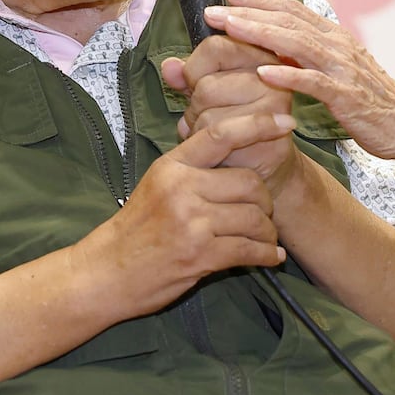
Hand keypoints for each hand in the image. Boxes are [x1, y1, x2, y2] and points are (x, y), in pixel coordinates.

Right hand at [78, 110, 293, 320]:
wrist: (106, 272)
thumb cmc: (136, 229)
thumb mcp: (157, 184)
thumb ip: (193, 169)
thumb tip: (237, 155)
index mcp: (172, 166)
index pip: (221, 135)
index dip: (258, 125)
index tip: (287, 122)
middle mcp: (182, 189)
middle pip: (250, 182)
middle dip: (266, 202)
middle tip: (264, 216)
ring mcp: (191, 222)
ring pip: (254, 218)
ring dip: (268, 233)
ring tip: (266, 240)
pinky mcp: (200, 255)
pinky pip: (249, 250)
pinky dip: (267, 256)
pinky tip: (271, 258)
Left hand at [162, 34, 299, 195]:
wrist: (263, 165)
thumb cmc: (234, 122)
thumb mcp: (208, 91)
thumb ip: (188, 76)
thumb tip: (168, 67)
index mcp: (257, 54)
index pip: (215, 47)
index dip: (194, 68)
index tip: (196, 83)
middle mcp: (272, 74)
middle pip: (207, 86)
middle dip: (196, 107)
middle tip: (209, 117)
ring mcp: (275, 104)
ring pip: (208, 114)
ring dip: (200, 129)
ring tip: (216, 135)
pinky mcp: (270, 133)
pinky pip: (220, 137)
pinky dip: (212, 147)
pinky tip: (224, 150)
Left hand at [202, 0, 394, 160]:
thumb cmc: (371, 100)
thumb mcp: (338, 69)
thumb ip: (309, 55)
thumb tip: (275, 44)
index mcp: (334, 37)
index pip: (291, 10)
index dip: (259, 0)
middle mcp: (337, 45)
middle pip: (287, 21)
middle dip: (248, 12)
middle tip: (213, 10)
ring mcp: (342, 69)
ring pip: (296, 43)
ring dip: (259, 33)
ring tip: (229, 27)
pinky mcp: (347, 96)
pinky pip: (314, 82)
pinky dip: (289, 75)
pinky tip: (264, 71)